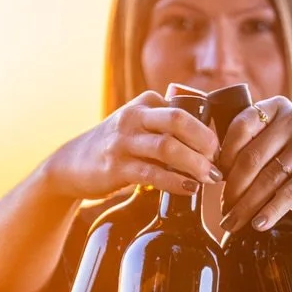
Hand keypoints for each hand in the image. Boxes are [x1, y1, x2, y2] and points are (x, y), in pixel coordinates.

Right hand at [44, 91, 221, 200]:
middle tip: (218, 160)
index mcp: (145, 103)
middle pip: (178, 121)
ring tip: (209, 177)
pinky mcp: (116, 167)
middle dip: (204, 141)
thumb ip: (166, 125)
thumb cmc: (115, 146)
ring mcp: (123, 141)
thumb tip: (210, 140)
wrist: (70, 164)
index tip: (220, 150)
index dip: (207, 130)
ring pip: (167, 148)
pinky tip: (190, 188)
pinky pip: (152, 174)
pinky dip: (175, 182)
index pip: (185, 110)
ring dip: (194, 164)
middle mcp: (133, 117)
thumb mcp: (138, 124)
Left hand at [217, 96, 291, 231]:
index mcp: (276, 107)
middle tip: (223, 212)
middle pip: (252, 157)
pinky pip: (289, 192)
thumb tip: (212, 171)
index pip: (240, 127)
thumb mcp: (277, 145)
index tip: (215, 180)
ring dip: (247, 205)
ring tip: (233, 223)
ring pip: (268, 178)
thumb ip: (251, 146)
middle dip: (233, 189)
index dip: (224, 156)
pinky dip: (271, 211)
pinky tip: (259, 224)